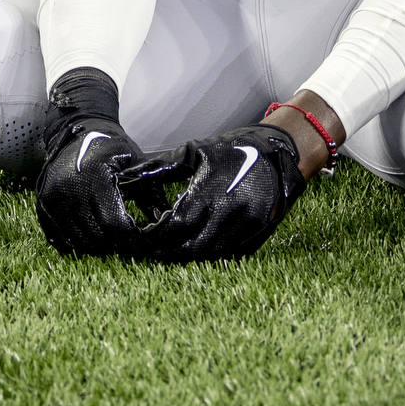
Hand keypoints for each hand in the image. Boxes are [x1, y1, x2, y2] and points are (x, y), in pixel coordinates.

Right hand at [34, 68, 163, 256]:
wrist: (78, 130)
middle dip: (114, 244)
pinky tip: (89, 236)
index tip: (140, 247)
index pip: (114, 223)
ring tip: (108, 239)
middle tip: (125, 242)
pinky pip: (59, 236)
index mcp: (96, 176)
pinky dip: (75, 241)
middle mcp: (70, 187)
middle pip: (96, 236)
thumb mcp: (135, 164)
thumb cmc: (112, 147)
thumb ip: (150, 193)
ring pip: (78, 239)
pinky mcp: (43, 202)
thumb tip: (164, 222)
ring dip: (95, 244)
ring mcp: (53, 196)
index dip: (130, 240)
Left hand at [120, 124, 306, 263]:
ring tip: (168, 250)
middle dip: (165, 251)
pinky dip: (209, 255)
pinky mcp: (257, 235)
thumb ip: (158, 168)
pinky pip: (228, 255)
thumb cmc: (232, 148)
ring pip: (208, 256)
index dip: (154, 234)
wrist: (279, 151)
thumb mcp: (193, 152)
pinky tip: (196, 247)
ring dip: (186, 256)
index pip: (174, 226)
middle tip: (148, 249)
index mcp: (210, 192)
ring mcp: (246, 227)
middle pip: (189, 247)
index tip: (140, 234)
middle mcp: (230, 213)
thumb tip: (125, 177)